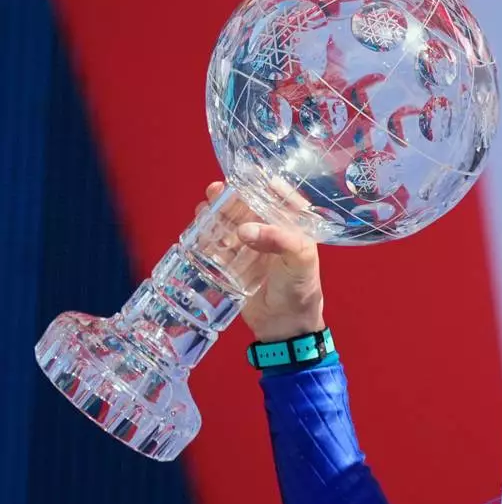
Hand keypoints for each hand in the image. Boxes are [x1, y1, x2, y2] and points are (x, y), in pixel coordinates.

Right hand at [201, 181, 325, 342]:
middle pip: (248, 205)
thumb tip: (244, 230)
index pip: (279, 196)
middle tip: (216, 191)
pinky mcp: (233, 261)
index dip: (262, 184)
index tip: (246, 177)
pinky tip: (199, 230)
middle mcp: (272, 231)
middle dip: (231, 196)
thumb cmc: (300, 289)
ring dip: (215, 213)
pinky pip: (217, 242)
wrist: (284, 326)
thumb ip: (280, 240)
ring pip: (229, 221)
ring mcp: (251, 246)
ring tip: (204, 210)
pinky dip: (207, 234)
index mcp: (294, 225)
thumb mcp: (300, 260)